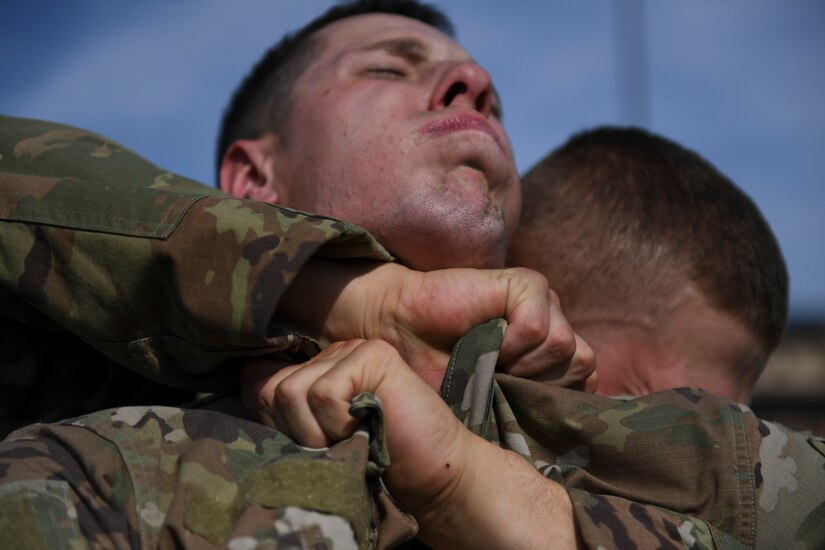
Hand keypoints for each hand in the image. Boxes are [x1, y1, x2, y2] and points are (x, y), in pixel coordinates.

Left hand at [243, 339, 580, 548]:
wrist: (432, 479)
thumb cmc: (374, 466)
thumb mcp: (316, 443)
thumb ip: (283, 414)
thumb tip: (246, 376)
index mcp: (318, 370)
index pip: (260, 383)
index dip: (275, 425)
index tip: (314, 446)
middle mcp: (332, 354)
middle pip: (272, 392)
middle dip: (297, 435)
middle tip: (339, 446)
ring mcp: (354, 351)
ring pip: (292, 392)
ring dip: (318, 434)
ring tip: (353, 438)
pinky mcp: (373, 356)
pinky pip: (323, 393)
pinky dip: (339, 423)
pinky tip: (368, 426)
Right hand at [276, 259, 595, 390]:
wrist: (399, 335)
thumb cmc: (438, 371)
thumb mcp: (488, 402)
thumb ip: (529, 406)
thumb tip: (567, 429)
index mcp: (547, 353)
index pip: (585, 379)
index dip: (553, 398)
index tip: (512, 398)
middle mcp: (551, 324)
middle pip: (582, 364)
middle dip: (540, 382)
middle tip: (499, 378)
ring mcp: (542, 302)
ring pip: (566, 346)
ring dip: (524, 363)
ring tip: (491, 359)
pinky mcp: (525, 285)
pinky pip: (539, 325)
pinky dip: (513, 343)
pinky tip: (488, 341)